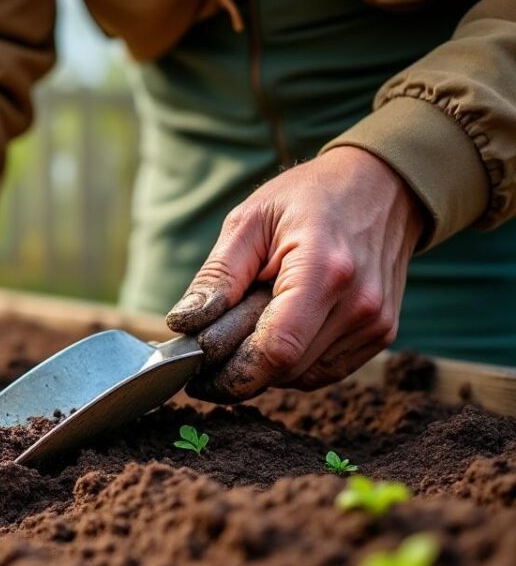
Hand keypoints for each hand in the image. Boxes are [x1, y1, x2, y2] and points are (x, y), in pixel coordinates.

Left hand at [166, 146, 425, 401]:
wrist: (381, 187)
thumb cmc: (309, 197)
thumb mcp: (250, 220)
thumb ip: (217, 276)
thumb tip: (183, 325)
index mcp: (324, 272)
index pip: (275, 351)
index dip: (230, 375)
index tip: (196, 377)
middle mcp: (358, 305)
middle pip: (283, 370)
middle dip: (239, 367)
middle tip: (211, 344)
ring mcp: (375, 324)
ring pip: (300, 378)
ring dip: (265, 365)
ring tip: (252, 320)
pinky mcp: (381, 334)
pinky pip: (322, 371)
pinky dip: (292, 363)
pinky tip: (280, 326)